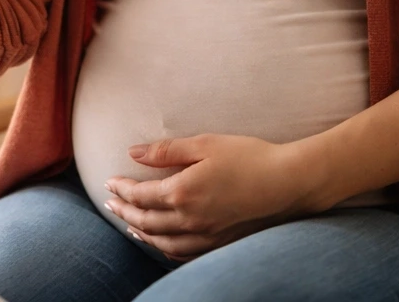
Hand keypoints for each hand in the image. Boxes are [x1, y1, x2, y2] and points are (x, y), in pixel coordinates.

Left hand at [103, 134, 313, 260]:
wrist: (289, 183)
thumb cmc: (249, 157)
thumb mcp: (204, 144)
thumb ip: (166, 151)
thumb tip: (133, 152)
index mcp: (182, 192)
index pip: (140, 195)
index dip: (121, 188)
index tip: (109, 182)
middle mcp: (190, 219)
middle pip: (145, 221)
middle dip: (123, 211)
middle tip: (109, 203)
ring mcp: (206, 236)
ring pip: (161, 242)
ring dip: (140, 232)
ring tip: (128, 224)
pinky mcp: (220, 244)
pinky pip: (183, 253)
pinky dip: (164, 249)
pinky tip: (160, 243)